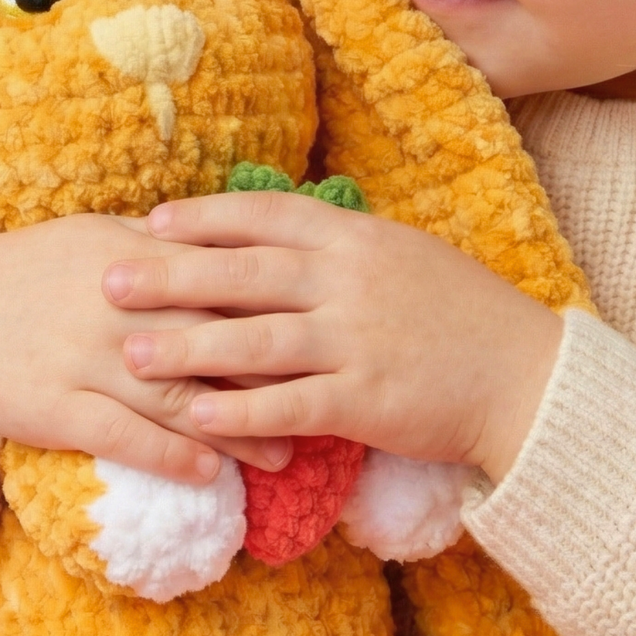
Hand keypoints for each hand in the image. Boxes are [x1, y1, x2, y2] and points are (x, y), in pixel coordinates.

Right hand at [0, 215, 295, 484]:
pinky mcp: (59, 407)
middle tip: (326, 404)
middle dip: (274, 375)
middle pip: (212, 341)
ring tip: (286, 457)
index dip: (276, 310)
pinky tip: (211, 473)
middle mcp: (116, 308)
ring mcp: (87, 360)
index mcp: (132, 259)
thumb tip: (234, 241)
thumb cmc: (33, 272)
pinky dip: (172, 455)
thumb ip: (163, 245)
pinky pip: (126, 436)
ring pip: (177, 397)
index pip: (219, 281)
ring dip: (238, 429)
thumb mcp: (96, 237)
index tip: (323, 336)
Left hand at [104, 191, 564, 483]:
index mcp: (355, 239)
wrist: (527, 376)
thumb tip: (266, 230)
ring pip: (256, 339)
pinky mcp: (368, 399)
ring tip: (130, 354)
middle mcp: (350, 281)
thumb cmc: (456, 313)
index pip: (267, 217)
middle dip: (171, 276)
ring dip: (188, 347)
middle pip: (244, 273)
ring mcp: (358, 341)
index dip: (205, 218)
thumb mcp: (398, 255)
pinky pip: (291, 404)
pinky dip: (240, 412)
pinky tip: (193, 418)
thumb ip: (334, 244)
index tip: (152, 221)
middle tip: (108, 281)